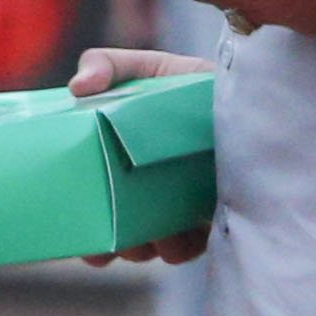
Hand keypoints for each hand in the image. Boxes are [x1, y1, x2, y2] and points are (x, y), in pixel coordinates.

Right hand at [65, 46, 220, 261]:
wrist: (250, 95)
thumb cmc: (189, 83)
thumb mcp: (147, 68)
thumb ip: (107, 65)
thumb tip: (77, 88)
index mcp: (119, 160)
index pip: (89, 194)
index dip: (75, 215)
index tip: (65, 231)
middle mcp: (146, 190)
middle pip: (116, 228)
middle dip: (105, 244)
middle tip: (101, 250)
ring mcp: (178, 207)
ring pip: (151, 244)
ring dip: (139, 249)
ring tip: (140, 242)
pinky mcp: (211, 218)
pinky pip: (190, 246)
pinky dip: (177, 249)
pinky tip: (172, 241)